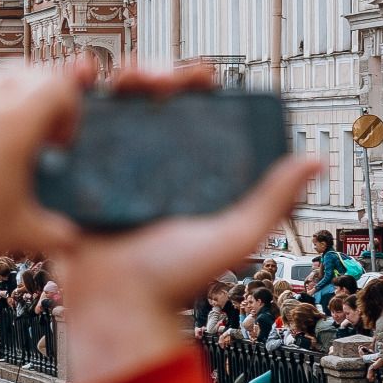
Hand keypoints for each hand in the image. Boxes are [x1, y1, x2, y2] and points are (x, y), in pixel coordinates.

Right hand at [20, 65, 320, 382]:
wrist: (116, 308)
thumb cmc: (174, 282)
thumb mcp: (234, 235)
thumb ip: (273, 200)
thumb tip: (314, 162)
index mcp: (187, 172)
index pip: (194, 110)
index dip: (195, 84)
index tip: (195, 78)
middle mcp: (148, 165)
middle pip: (149, 99)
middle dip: (152, 73)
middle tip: (153, 80)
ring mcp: (108, 168)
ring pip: (110, 106)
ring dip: (112, 81)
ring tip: (116, 80)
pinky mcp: (71, 176)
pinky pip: (68, 131)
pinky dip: (69, 103)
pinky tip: (77, 89)